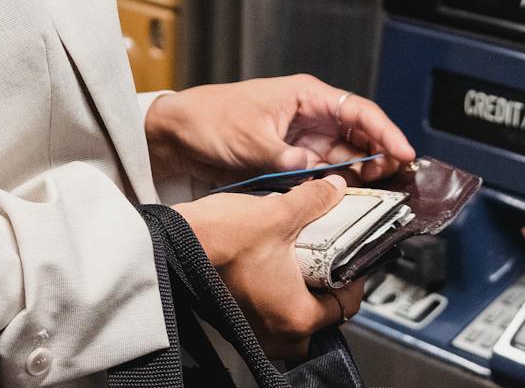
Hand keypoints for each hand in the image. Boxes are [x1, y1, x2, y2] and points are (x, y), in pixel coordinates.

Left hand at [145, 74, 416, 186]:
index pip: (358, 110)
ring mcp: (303, 139)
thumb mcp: (250, 140)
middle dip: (382, 155)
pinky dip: (339, 185)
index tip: (404, 153)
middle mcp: (311, 116)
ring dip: (364, 173)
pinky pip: (324, 173)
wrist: (178, 135)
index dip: (386, 131)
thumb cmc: (211, 120)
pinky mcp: (292, 161)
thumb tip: (314, 171)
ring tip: (385, 193)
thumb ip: (285, 157)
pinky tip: (353, 198)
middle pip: (359, 135)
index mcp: (307, 96)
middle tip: (401, 181)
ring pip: (346, 157)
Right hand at [176, 177, 367, 359]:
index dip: (354, 279)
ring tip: (298, 263)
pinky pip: (267, 319)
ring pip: (292, 321)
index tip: (353, 260)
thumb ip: (314, 201)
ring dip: (298, 296)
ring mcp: (253, 334)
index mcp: (296, 317)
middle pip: (320, 319)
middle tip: (326, 261)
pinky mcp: (234, 325)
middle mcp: (277, 335)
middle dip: (325, 291)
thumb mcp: (278, 214)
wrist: (170, 243)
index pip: (345, 307)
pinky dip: (274, 298)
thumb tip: (334, 189)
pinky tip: (271, 269)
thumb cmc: (219, 240)